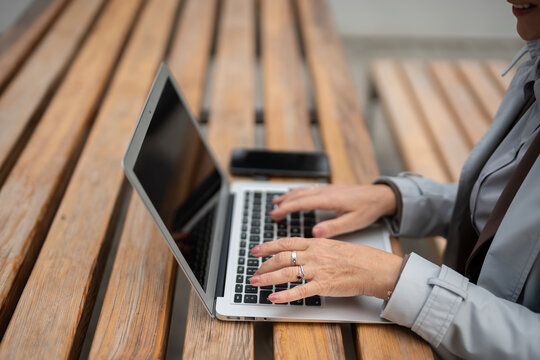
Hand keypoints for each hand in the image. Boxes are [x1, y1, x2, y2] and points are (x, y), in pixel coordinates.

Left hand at [249, 237, 402, 302]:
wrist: (372, 267)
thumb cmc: (355, 257)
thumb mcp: (331, 245)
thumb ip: (314, 247)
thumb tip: (298, 249)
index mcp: (315, 243)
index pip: (285, 242)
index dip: (267, 246)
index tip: (255, 250)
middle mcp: (314, 254)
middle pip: (282, 258)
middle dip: (264, 265)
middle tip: (254, 272)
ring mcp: (318, 269)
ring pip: (286, 273)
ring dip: (268, 278)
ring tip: (257, 282)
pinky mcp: (324, 285)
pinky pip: (300, 291)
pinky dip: (285, 295)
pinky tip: (274, 298)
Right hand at [270, 184, 396, 237]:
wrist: (382, 195)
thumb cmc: (369, 209)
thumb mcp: (352, 222)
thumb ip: (333, 228)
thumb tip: (315, 233)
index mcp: (329, 199)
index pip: (302, 203)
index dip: (286, 209)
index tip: (275, 215)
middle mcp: (326, 191)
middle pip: (299, 195)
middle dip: (284, 203)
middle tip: (272, 213)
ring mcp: (328, 189)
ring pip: (303, 190)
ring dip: (289, 196)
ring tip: (277, 202)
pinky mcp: (331, 189)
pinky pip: (310, 189)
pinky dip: (298, 192)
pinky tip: (295, 193)